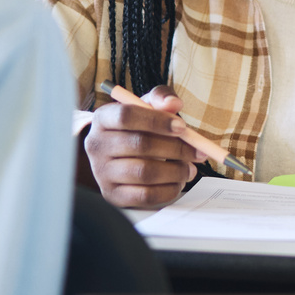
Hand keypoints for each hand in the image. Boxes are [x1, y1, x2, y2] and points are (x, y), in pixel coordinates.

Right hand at [83, 85, 199, 207]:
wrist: (116, 156)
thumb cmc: (136, 128)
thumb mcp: (145, 107)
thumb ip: (161, 99)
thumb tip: (174, 103)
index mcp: (103, 119)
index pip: (126, 116)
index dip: (158, 121)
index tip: (182, 127)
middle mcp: (97, 145)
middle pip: (139, 145)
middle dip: (176, 148)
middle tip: (197, 152)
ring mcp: (103, 173)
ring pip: (145, 172)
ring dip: (175, 171)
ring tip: (190, 168)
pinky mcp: (113, 195)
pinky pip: (146, 195)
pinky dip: (169, 189)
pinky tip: (178, 181)